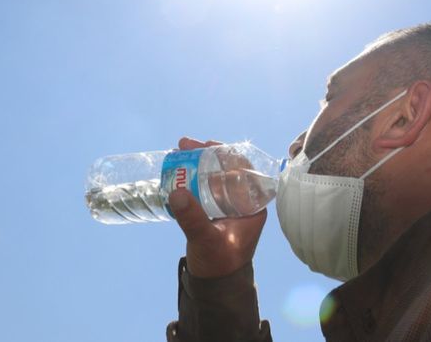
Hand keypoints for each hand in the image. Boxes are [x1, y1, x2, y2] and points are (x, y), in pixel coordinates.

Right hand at [168, 137, 267, 277]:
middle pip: (228, 169)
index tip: (208, 145)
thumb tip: (177, 192)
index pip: (246, 171)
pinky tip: (177, 170)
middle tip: (185, 144)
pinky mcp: (214, 210)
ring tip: (178, 151)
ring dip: (198, 163)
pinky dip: (192, 177)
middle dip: (207, 154)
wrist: (215, 285)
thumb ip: (193, 219)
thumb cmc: (219, 264)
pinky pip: (204, 187)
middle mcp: (243, 202)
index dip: (228, 154)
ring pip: (215, 176)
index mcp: (253, 207)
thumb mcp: (206, 240)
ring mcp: (228, 205)